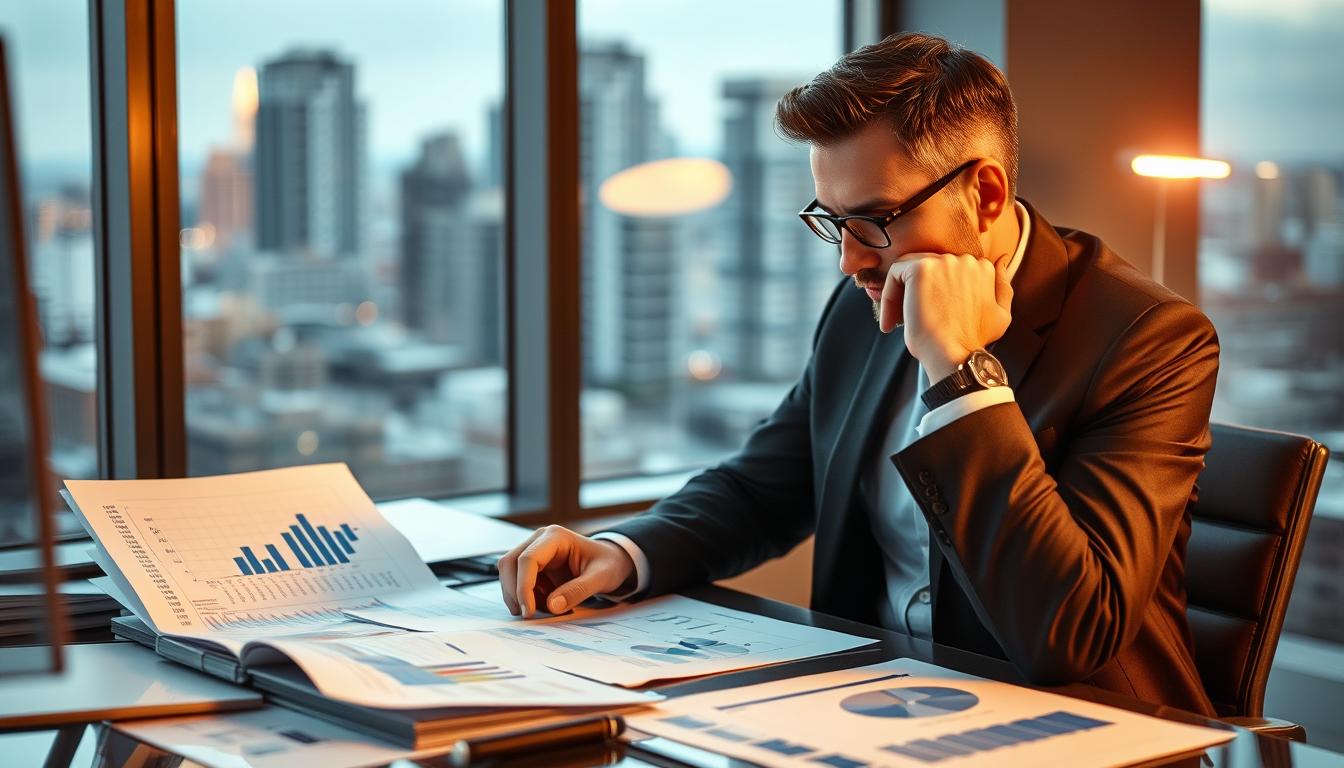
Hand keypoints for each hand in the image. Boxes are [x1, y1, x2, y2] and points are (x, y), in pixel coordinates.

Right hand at [496, 525, 635, 617]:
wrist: (611, 561)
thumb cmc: (608, 564)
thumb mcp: (601, 578)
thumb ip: (578, 591)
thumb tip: (551, 605)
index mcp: (555, 537)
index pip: (528, 559)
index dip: (523, 587)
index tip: (528, 612)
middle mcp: (539, 540)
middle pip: (510, 564)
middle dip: (514, 592)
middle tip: (529, 616)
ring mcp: (533, 551)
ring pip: (509, 574)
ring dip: (519, 596)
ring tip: (545, 610)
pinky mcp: (533, 565)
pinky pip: (517, 582)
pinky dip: (526, 597)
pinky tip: (546, 604)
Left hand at [880, 253, 1013, 380]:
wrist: (955, 355)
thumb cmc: (974, 341)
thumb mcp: (1001, 314)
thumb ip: (1002, 286)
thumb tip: (1001, 261)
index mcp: (982, 268)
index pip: (949, 269)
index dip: (935, 292)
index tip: (929, 314)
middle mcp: (965, 259)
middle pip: (929, 267)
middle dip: (916, 292)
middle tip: (909, 319)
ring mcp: (943, 262)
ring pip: (910, 268)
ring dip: (901, 293)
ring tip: (897, 320)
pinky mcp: (921, 269)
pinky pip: (895, 273)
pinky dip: (889, 295)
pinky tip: (891, 321)